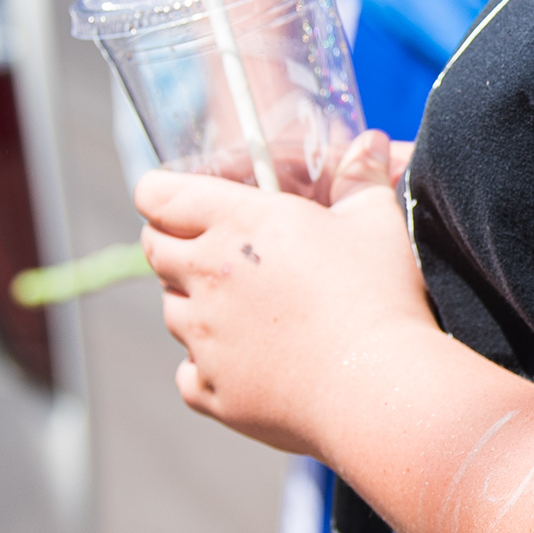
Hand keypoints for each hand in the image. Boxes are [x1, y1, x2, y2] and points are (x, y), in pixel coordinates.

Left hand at [136, 130, 433, 456]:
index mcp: (237, 224)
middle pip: (154, 250)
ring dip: (194, 304)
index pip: (159, 196)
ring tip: (244, 309)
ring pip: (172, 312)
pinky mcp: (213, 391)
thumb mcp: (378, 224)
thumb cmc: (380, 298)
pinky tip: (248, 364)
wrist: (379, 390)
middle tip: (212, 250)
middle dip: (172, 243)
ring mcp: (204, 339)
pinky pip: (189, 373)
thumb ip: (364, 178)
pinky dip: (208, 366)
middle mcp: (206, 278)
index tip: (177, 199)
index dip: (162, 193)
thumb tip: (371, 141)